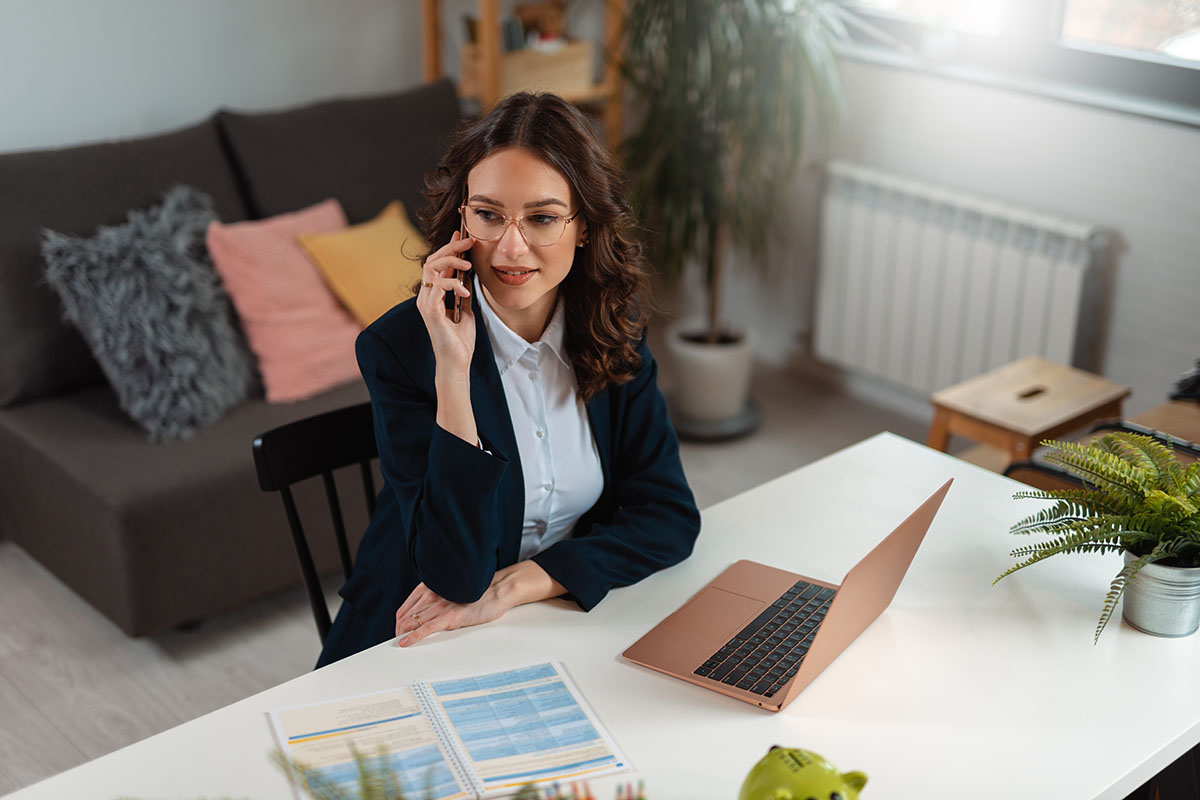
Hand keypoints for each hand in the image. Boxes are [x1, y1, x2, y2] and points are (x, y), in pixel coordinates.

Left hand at [393, 580, 510, 646]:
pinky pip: (426, 629)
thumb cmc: (479, 591)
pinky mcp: (450, 617)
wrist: (497, 590)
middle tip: (397, 639)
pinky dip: (413, 637)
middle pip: (406, 616)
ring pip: (413, 623)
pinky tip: (406, 643)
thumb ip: (439, 597)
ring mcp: (441, 607)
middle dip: (398, 630)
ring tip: (399, 643)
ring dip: (403, 635)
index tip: (398, 628)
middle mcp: (434, 595)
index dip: (398, 620)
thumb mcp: (453, 590)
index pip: (406, 606)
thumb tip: (429, 609)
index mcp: (433, 587)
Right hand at [416, 231, 474, 374]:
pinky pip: (438, 286)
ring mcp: (425, 303)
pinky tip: (465, 291)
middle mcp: (425, 296)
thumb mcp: (465, 310)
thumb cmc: (460, 340)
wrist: (456, 363)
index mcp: (432, 295)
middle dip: (451, 248)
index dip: (448, 248)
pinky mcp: (430, 311)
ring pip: (431, 268)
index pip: (436, 264)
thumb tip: (468, 277)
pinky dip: (453, 284)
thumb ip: (462, 293)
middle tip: (469, 242)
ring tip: (468, 265)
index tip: (462, 237)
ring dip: (451, 262)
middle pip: (432, 260)